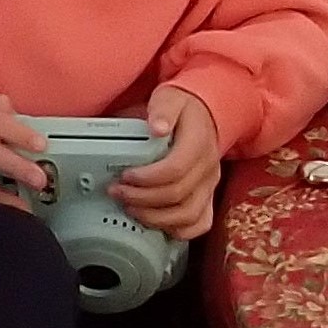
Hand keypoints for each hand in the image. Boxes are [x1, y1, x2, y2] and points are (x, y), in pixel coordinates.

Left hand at [114, 85, 220, 238]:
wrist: (206, 114)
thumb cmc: (183, 108)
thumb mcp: (170, 98)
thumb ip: (163, 110)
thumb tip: (157, 128)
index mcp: (199, 143)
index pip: (175, 170)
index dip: (147, 179)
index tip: (125, 175)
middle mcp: (208, 168)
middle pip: (177, 196)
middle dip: (141, 199)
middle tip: (117, 192)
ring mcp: (210, 185)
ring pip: (187, 215)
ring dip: (155, 217)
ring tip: (130, 208)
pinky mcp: (209, 196)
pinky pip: (200, 223)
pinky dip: (178, 230)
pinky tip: (157, 223)